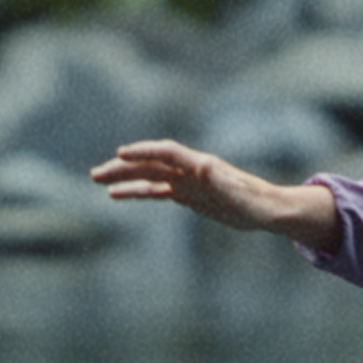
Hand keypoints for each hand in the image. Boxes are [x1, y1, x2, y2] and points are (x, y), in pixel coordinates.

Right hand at [90, 139, 340, 249]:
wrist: (265, 210)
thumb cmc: (254, 202)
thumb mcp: (237, 193)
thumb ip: (220, 180)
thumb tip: (205, 167)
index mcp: (200, 165)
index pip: (166, 153)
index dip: (144, 152)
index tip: (121, 154)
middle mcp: (189, 170)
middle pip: (150, 164)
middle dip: (123, 168)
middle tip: (96, 175)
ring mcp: (185, 182)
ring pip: (148, 177)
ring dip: (123, 178)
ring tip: (98, 181)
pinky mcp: (186, 195)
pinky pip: (155, 192)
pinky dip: (136, 192)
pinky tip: (117, 196)